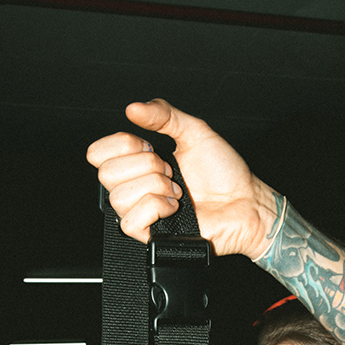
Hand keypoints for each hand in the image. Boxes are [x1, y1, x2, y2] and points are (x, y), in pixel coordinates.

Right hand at [86, 99, 278, 257]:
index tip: (151, 147)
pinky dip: (155, 208)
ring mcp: (142, 213)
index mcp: (139, 163)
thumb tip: (134, 108)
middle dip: (147, 167)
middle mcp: (137, 188)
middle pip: (106, 174)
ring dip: (156, 188)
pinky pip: (131, 222)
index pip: (98, 153)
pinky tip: (174, 208)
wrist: (246, 202)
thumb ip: (164, 115)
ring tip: (178, 191)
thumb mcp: (194, 132)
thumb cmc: (225, 173)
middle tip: (171, 172)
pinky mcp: (151, 236)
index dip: (122, 145)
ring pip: (119, 197)